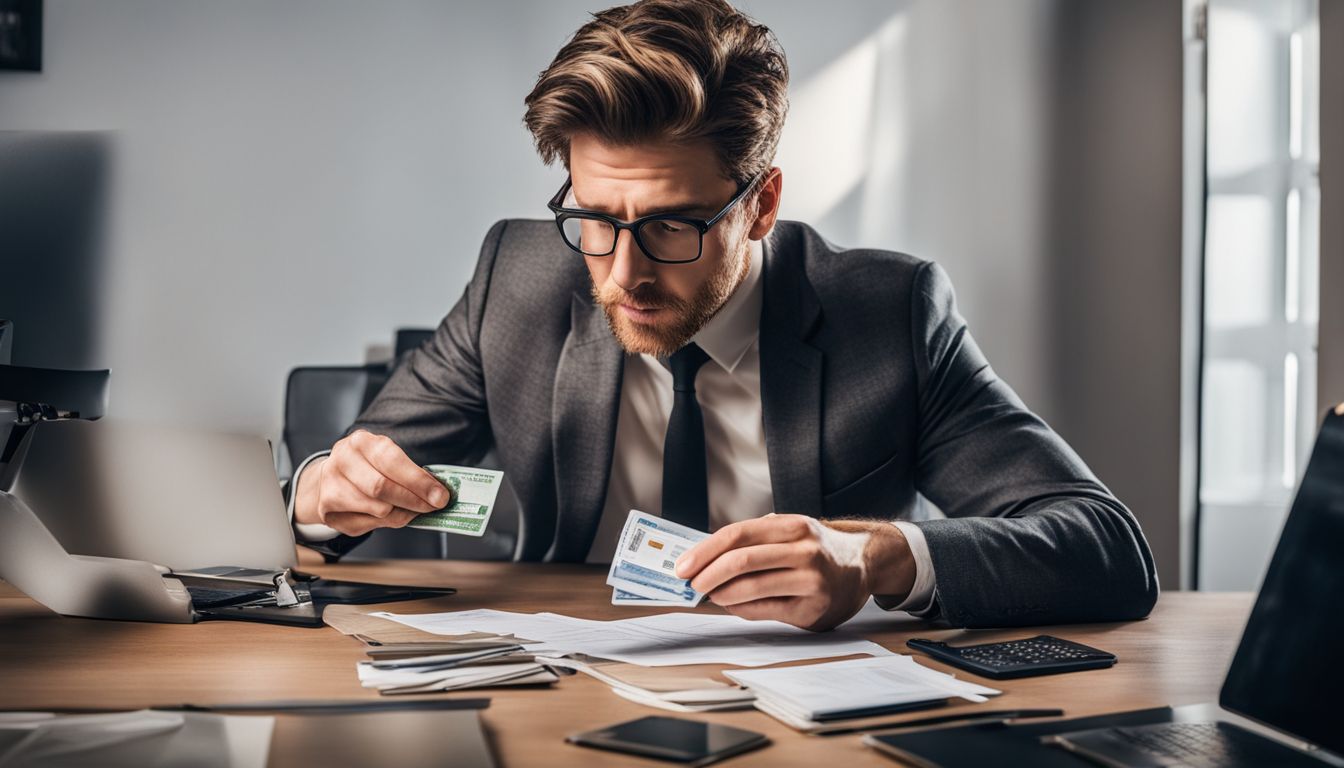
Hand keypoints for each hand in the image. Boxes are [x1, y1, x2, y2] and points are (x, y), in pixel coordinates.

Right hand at [293, 430, 449, 536]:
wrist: (329, 478)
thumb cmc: (367, 467)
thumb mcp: (386, 459)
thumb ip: (409, 473)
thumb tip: (438, 493)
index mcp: (362, 442)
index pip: (392, 461)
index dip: (418, 481)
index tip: (440, 496)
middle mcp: (342, 460)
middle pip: (381, 488)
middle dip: (414, 500)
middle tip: (432, 507)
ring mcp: (331, 486)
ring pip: (377, 509)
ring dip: (401, 513)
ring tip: (409, 508)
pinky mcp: (328, 510)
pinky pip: (367, 524)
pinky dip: (385, 522)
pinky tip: (387, 514)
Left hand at [673, 514, 915, 630]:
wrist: (862, 567)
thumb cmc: (816, 550)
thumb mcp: (790, 532)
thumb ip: (754, 540)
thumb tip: (703, 557)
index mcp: (794, 526)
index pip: (738, 534)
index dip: (705, 550)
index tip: (683, 565)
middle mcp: (805, 550)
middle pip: (742, 560)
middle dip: (707, 574)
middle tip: (690, 583)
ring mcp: (811, 581)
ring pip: (751, 587)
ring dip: (721, 594)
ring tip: (710, 594)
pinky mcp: (812, 609)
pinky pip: (764, 610)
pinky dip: (739, 608)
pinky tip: (731, 605)